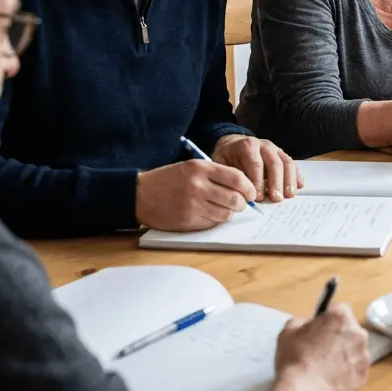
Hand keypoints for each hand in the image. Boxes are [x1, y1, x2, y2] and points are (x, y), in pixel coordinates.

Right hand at [135, 160, 256, 230]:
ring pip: (226, 213)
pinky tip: (209, 214)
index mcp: (201, 168)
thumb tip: (243, 187)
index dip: (249, 187)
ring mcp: (193, 205)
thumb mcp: (191, 167)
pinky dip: (216, 220)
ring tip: (224, 208)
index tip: (251, 192)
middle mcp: (198, 186)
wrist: (139, 194)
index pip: (237, 178)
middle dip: (242, 203)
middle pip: (235, 198)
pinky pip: (213, 223)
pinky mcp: (188, 220)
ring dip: (229, 213)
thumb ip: (216, 174)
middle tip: (241, 203)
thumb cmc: (168, 179)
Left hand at [213, 134, 302, 201]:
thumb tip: (237, 194)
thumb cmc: (227, 157)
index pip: (255, 164)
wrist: (233, 145)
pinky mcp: (282, 155)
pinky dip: (297, 175)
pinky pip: (292, 164)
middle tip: (276, 198)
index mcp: (247, 146)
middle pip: (274, 163)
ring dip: (289, 180)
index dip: (257, 182)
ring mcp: (275, 149)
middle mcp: (263, 145)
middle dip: (276, 182)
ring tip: (289, 195)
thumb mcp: (221, 164)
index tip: (257, 197)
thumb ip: (229, 177)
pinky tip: (299, 186)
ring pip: (286, 162)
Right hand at [275, 303, 369, 390]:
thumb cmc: (295, 360)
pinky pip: (355, 369)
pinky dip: (346, 373)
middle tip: (319, 350)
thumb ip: (301, 322)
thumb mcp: (288, 332)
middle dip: (337, 336)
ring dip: (343, 355)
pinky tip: (330, 380)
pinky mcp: (364, 376)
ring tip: (324, 368)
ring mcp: (364, 355)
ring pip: (354, 350)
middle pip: (348, 330)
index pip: (337, 309)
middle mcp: (358, 333)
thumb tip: (307, 325)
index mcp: (341, 317)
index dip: (326, 319)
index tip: (318, 329)